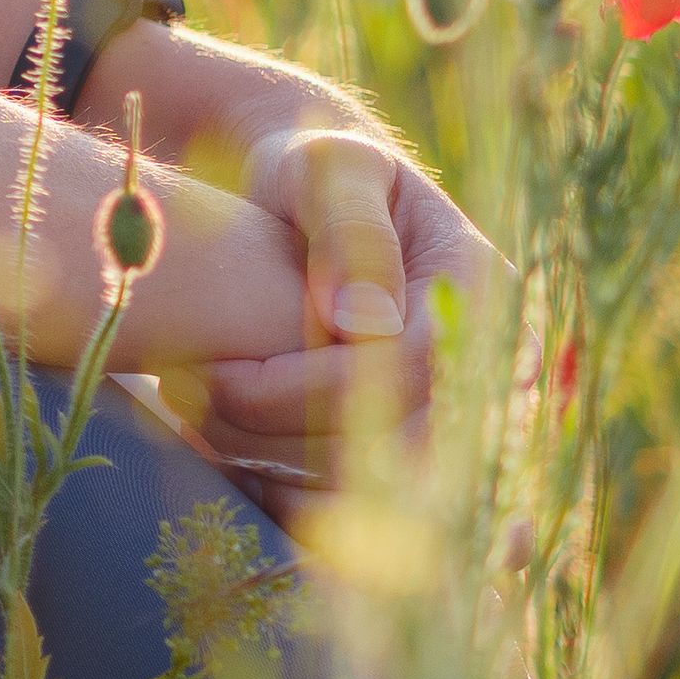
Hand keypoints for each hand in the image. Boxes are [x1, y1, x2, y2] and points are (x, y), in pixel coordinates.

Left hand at [125, 69, 497, 477]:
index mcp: (484, 292)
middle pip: (395, 448)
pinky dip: (283, 500)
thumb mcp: (329, 168)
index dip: (310, 386)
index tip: (222, 376)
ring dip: (270, 471)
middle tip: (191, 403)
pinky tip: (223, 458)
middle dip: (279, 437)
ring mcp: (458, 422)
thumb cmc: (319, 173)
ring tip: (194, 421)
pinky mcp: (415, 456)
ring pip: (372, 491)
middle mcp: (488, 369)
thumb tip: (360, 321)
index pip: (407, 368)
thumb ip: (347, 227)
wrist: (314, 208)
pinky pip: (358, 510)